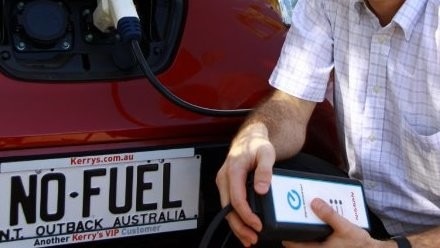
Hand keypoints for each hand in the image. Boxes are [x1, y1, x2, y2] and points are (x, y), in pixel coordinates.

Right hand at [216, 123, 275, 246]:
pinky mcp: (227, 186)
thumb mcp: (266, 153)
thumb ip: (264, 170)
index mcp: (233, 169)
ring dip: (237, 225)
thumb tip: (261, 189)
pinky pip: (229, 205)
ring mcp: (224, 182)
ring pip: (227, 209)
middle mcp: (224, 177)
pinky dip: (236, 218)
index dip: (246, 214)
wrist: (249, 138)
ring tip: (249, 238)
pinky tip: (244, 227)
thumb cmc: (257, 144)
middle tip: (253, 238)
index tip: (257, 224)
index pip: (236, 198)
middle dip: (239, 226)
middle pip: (228, 208)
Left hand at [282, 198, 388, 247]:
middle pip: (300, 242)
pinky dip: (317, 231)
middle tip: (293, 216)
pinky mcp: (330, 247)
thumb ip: (330, 215)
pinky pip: (318, 240)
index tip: (281, 223)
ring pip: (309, 241)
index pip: (294, 245)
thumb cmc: (359, 245)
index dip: (286, 235)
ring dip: (308, 230)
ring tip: (307, 215)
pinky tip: (320, 221)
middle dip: (297, 230)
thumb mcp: (345, 228)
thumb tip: (314, 203)